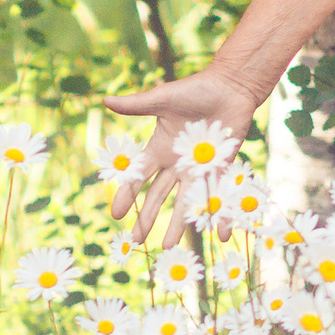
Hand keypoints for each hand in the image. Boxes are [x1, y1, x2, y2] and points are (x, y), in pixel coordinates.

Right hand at [101, 66, 261, 246]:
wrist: (230, 87)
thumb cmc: (195, 90)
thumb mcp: (163, 98)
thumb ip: (136, 105)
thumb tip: (104, 101)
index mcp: (159, 148)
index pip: (138, 176)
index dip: (126, 194)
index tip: (115, 214)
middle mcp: (176, 163)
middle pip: (158, 196)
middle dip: (147, 217)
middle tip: (136, 241)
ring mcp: (198, 168)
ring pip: (186, 201)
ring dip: (179, 223)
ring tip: (171, 247)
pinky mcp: (221, 168)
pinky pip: (218, 194)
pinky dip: (220, 214)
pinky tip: (219, 234)